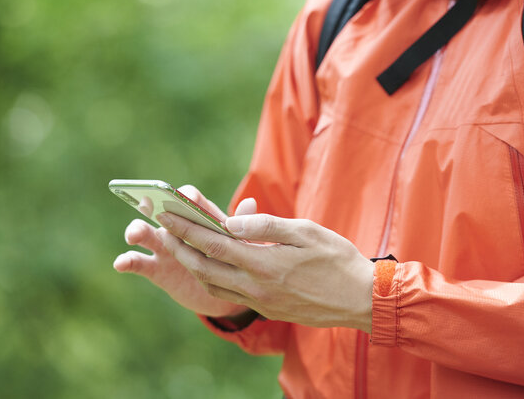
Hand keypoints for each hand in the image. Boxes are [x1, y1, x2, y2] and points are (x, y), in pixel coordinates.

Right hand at [113, 185, 256, 317]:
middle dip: (152, 206)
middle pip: (162, 211)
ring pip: (145, 234)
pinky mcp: (156, 269)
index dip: (185, 196)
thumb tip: (251, 203)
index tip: (184, 198)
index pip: (189, 198)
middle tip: (146, 204)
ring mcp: (164, 248)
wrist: (230, 289)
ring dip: (136, 230)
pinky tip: (121, 263)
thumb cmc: (236, 258)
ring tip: (133, 235)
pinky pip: (138, 263)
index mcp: (199, 217)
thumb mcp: (243, 244)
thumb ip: (245, 225)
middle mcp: (178, 228)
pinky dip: (127, 261)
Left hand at [155, 212, 374, 331]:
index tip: (166, 213)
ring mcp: (261, 302)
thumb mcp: (307, 232)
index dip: (186, 228)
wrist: (361, 300)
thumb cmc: (338, 259)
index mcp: (265, 264)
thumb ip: (267, 227)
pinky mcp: (268, 309)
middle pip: (204, 267)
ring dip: (192, 265)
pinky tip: (211, 266)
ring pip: (213, 285)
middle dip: (179, 246)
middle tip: (162, 228)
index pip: (213, 244)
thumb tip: (231, 221)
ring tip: (180, 245)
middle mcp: (257, 287)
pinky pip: (230, 294)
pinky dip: (212, 278)